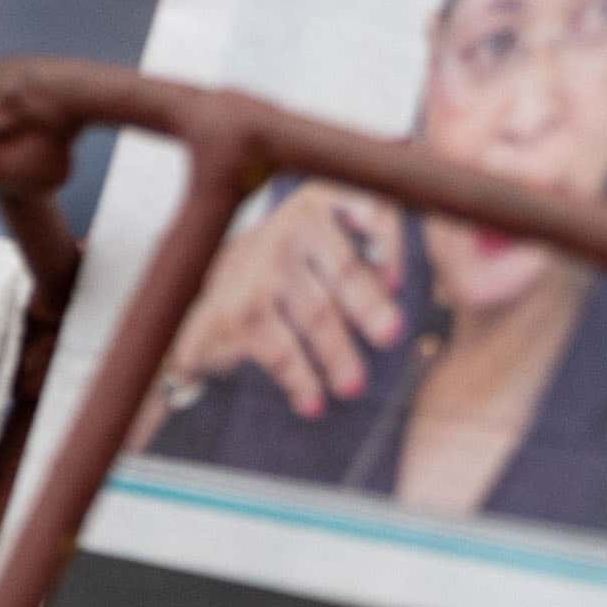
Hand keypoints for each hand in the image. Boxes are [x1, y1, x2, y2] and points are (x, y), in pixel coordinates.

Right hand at [168, 178, 410, 416]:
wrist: (198, 296)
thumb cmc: (279, 272)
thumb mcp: (318, 249)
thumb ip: (361, 257)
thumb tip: (408, 287)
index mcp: (318, 203)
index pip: (367, 209)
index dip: (388, 242)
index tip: (399, 281)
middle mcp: (289, 225)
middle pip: (345, 269)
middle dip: (372, 308)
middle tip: (393, 336)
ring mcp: (261, 267)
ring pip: (317, 313)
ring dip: (339, 354)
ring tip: (354, 387)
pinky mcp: (238, 312)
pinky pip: (281, 350)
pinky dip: (300, 380)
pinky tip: (312, 403)